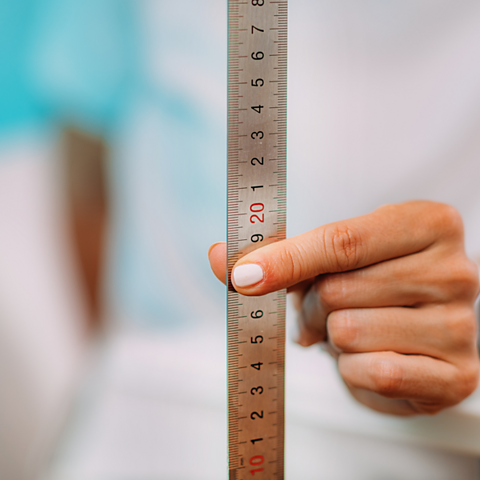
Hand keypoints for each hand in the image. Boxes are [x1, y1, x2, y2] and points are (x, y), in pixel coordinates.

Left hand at [209, 201, 479, 415]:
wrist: (409, 334)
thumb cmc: (367, 286)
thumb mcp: (328, 258)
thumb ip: (274, 255)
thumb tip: (220, 256)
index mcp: (427, 224)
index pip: (342, 241)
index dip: (286, 260)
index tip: (244, 277)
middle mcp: (455, 270)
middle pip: (338, 290)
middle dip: (314, 306)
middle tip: (326, 309)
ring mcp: (462, 324)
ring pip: (349, 332)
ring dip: (334, 339)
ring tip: (350, 333)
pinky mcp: (457, 374)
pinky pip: (376, 372)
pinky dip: (355, 370)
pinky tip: (370, 359)